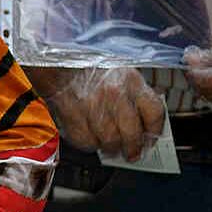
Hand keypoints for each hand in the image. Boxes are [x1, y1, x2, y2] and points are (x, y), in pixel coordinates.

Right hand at [33, 66, 163, 161]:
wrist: (56, 58)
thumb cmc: (88, 63)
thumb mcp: (120, 69)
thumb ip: (134, 92)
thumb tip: (143, 118)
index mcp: (130, 80)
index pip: (154, 113)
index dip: (155, 131)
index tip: (151, 139)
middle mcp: (114, 93)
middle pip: (132, 133)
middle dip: (133, 148)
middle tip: (132, 153)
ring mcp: (92, 106)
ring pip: (110, 141)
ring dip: (112, 148)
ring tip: (111, 147)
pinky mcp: (72, 116)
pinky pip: (86, 141)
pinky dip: (90, 144)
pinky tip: (92, 139)